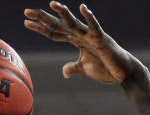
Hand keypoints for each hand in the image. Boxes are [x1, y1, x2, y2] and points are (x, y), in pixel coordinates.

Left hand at [24, 2, 140, 83]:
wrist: (123, 73)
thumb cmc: (107, 69)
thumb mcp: (85, 69)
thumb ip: (74, 67)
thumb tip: (64, 72)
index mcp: (76, 40)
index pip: (55, 32)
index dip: (41, 27)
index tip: (26, 22)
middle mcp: (81, 34)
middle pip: (59, 24)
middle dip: (43, 18)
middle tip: (27, 12)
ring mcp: (91, 35)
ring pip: (74, 22)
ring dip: (63, 13)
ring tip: (52, 4)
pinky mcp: (102, 38)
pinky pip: (95, 26)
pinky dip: (89, 18)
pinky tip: (83, 8)